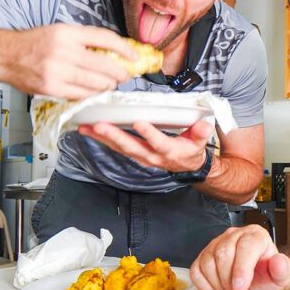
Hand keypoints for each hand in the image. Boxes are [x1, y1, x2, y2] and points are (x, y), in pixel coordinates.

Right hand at [0, 24, 136, 98]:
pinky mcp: (52, 88)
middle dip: (120, 73)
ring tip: (110, 83)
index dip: (124, 49)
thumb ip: (84, 40)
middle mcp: (63, 51)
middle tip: (125, 75)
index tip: (134, 56)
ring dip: (108, 85)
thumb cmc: (35, 43)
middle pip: (104, 65)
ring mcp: (57, 71)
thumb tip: (114, 51)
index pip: (105, 39)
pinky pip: (81, 94)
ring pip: (96, 83)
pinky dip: (92, 94)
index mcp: (67, 33)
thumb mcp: (60, 32)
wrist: (5, 55)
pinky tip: (95, 91)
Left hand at [78, 119, 213, 172]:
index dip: (150, 134)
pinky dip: (101, 139)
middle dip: (114, 136)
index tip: (140, 123)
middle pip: (131, 147)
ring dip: (101, 138)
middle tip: (99, 125)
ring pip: (119, 147)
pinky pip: (115, 147)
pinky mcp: (133, 153)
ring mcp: (140, 156)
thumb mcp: (200, 142)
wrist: (186, 166)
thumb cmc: (190, 150)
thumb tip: (203, 126)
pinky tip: (89, 131)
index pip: (160, 143)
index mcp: (170, 151)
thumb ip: (201, 133)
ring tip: (86, 127)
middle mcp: (152, 156)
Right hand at [190, 225, 289, 289]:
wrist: (258, 277)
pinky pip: (196, 269)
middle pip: (223, 254)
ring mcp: (217, 243)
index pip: (245, 246)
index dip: (241, 269)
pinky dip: (204, 285)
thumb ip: (283, 269)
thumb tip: (279, 263)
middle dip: (229, 282)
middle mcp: (235, 235)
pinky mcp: (204, 255)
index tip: (241, 288)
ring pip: (208, 262)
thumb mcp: (282, 275)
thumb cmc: (268, 274)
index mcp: (255, 235)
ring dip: (218, 285)